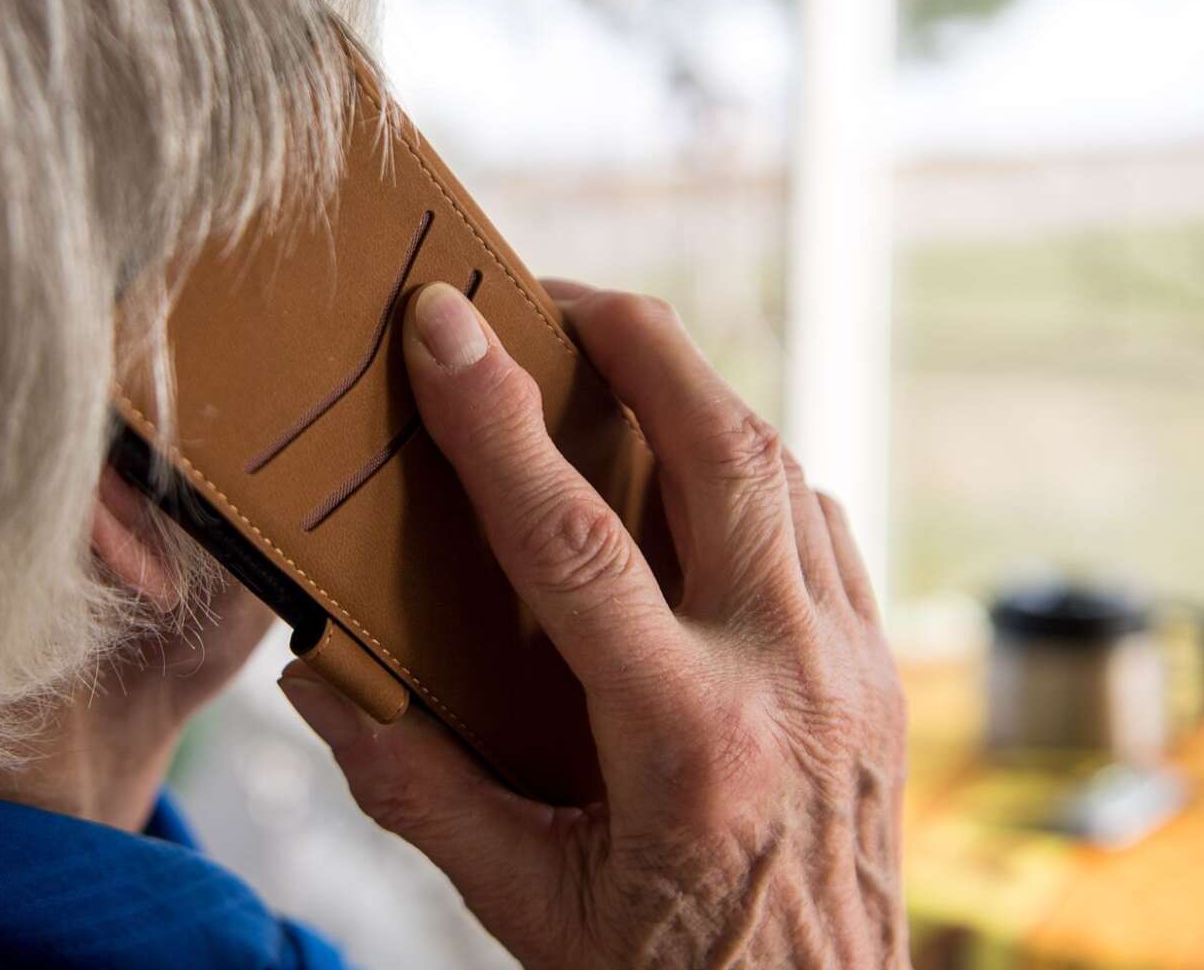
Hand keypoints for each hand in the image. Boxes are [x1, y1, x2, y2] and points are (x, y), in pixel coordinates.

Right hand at [279, 280, 907, 968]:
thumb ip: (420, 790)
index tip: (441, 321)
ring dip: (701, 399)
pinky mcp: (883, 675)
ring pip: (788, 472)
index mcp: (687, 743)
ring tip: (619, 368)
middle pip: (725, 450)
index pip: (573, 539)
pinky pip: (824, 529)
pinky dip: (760, 476)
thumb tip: (321, 680)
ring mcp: (855, 670)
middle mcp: (790, 681)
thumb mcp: (527, 908)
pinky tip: (702, 481)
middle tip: (555, 294)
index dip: (495, 417)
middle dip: (639, 341)